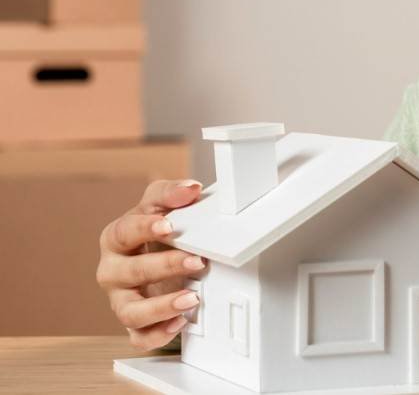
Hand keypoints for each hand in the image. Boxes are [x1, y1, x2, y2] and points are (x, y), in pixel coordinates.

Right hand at [96, 179, 206, 349]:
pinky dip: (159, 334)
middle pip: (131, 272)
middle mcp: (113, 272)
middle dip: (165, 266)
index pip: (124, 232)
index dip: (145, 229)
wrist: (160, 261)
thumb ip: (171, 194)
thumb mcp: (160, 207)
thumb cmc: (156, 233)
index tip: (169, 226)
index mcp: (115, 239)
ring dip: (161, 307)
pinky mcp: (135, 325)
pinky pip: (140, 337)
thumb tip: (189, 189)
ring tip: (191, 299)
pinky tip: (180, 323)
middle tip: (197, 262)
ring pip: (131, 312)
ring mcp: (121, 300)